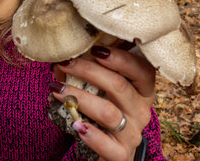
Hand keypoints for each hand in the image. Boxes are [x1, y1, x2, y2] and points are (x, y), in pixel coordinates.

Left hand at [50, 45, 155, 160]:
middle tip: (64, 63)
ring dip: (80, 98)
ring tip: (57, 90)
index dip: (120, 58)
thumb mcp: (103, 92)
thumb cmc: (104, 113)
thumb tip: (63, 58)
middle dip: (88, 71)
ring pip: (108, 112)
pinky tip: (75, 124)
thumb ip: (90, 75)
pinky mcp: (121, 154)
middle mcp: (141, 111)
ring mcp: (132, 133)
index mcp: (142, 91)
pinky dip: (90, 134)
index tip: (95, 49)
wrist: (110, 151)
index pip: (142, 70)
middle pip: (119, 86)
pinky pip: (106, 144)